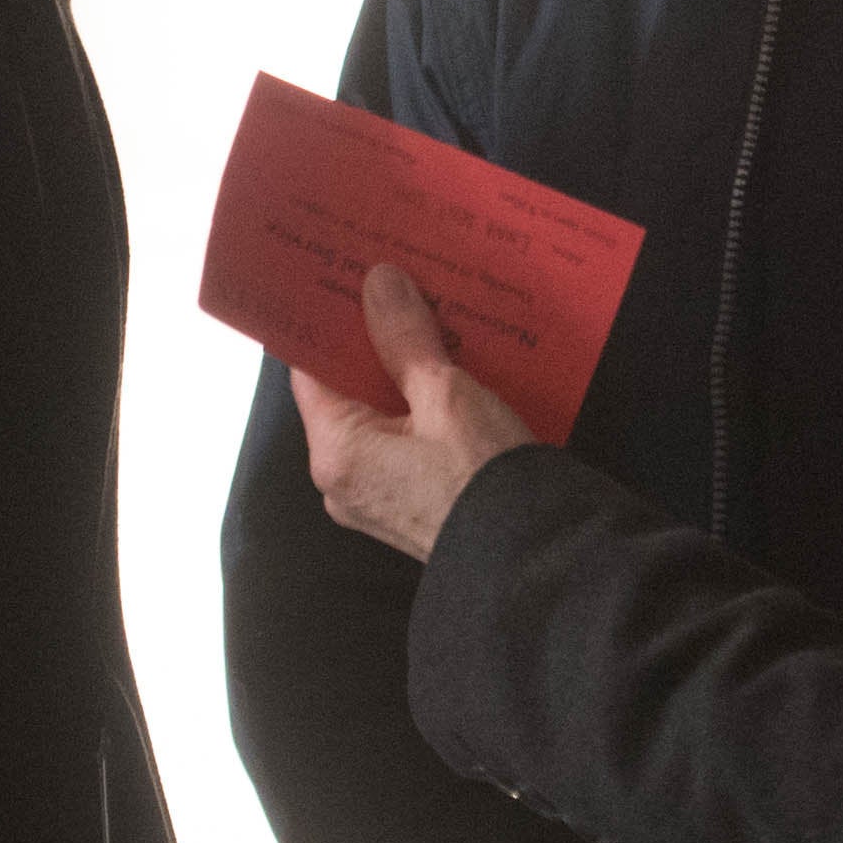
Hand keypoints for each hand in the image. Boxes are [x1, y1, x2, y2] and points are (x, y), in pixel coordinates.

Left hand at [293, 263, 534, 561]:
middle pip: (346, 395)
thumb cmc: (482, 479)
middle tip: (403, 298)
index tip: (351, 284)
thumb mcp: (445, 395)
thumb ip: (405, 338)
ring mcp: (373, 501)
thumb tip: (379, 285)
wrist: (532, 558)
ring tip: (436, 334)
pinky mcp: (408, 509)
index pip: (311, 370)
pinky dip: (419, 414)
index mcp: (335, 452)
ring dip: (402, 379)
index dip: (331, 324)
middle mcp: (341, 481)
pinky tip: (454, 385)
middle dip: (375, 347)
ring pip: (378, 420)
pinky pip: (401, 447)